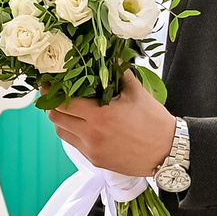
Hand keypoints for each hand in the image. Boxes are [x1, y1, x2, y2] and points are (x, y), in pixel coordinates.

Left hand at [49, 70, 177, 176]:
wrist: (167, 152)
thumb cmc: (154, 121)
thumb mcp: (137, 92)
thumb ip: (119, 72)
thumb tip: (110, 55)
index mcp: (100, 114)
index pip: (62, 102)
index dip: (51, 91)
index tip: (48, 83)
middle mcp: (92, 134)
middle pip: (55, 117)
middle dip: (52, 105)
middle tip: (55, 95)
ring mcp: (92, 149)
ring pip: (61, 132)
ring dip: (60, 120)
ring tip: (68, 110)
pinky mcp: (96, 160)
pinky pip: (74, 144)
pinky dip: (72, 133)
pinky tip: (82, 124)